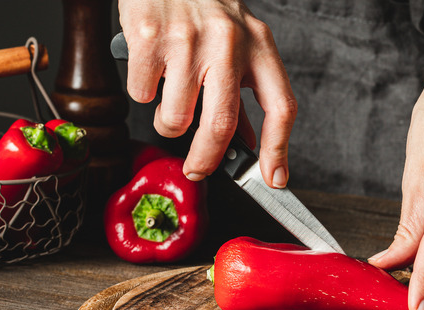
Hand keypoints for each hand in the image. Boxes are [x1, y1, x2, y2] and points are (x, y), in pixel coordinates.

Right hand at [118, 0, 296, 187]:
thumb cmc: (205, 9)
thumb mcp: (238, 44)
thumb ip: (243, 93)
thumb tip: (245, 145)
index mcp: (259, 45)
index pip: (281, 106)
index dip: (278, 149)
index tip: (274, 178)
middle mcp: (228, 42)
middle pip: (221, 125)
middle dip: (207, 160)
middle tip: (198, 170)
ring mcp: (187, 39)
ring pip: (175, 118)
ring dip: (169, 124)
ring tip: (171, 99)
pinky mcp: (149, 37)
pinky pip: (143, 94)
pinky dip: (144, 93)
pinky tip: (153, 69)